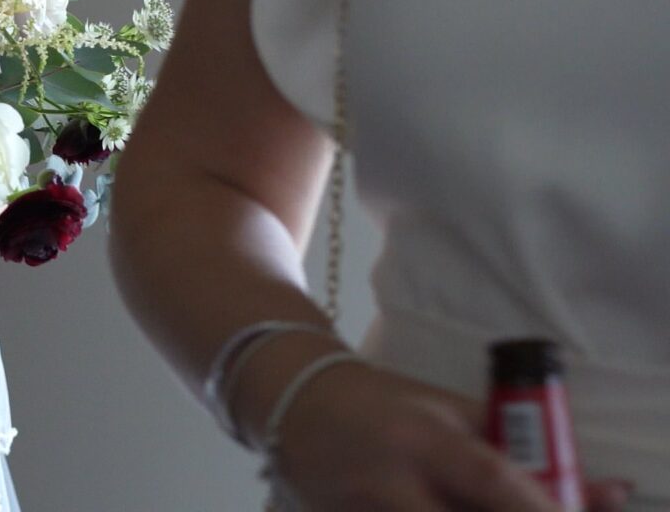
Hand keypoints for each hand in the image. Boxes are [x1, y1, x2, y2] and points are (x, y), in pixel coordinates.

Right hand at [260, 360, 611, 511]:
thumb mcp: (449, 411)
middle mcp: (390, 480)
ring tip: (466, 502)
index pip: (492, 480)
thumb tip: (607, 491)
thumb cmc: (384, 403)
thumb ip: (518, 450)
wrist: (293, 400)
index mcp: (423, 437)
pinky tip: (438, 507)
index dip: (541, 508)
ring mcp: (362, 510)